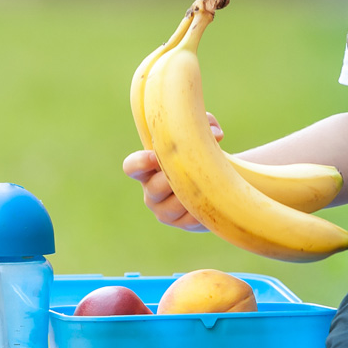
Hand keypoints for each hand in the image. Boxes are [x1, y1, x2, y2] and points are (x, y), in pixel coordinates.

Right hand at [123, 112, 221, 230]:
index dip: (140, 163)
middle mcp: (151, 192)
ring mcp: (165, 211)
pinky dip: (204, 206)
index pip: (131, 167)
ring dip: (192, 192)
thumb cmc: (199, 154)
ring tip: (209, 181)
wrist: (215, 184)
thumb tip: (216, 134)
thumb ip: (205, 123)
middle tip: (194, 168)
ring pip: (175, 204)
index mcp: (147, 169)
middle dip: (175, 177)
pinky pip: (192, 217)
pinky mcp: (183, 224)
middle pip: (156, 187)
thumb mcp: (200, 134)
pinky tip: (214, 196)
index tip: (154, 156)